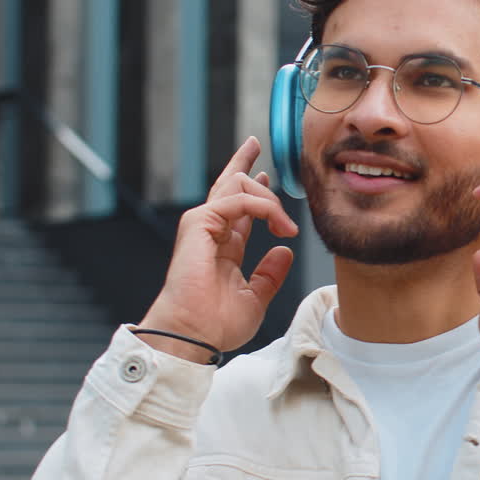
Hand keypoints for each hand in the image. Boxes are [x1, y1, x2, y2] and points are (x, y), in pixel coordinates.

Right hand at [138, 137, 298, 360]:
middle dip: (243, 162)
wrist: (193, 335)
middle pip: (228, 184)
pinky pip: (237, 199)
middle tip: (256, 144)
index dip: (256, 191)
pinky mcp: (199, 224)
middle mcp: (211, 231)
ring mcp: (203, 225)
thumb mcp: (255, 298)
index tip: (268, 178)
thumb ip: (269, 274)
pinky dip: (263, 206)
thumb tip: (284, 251)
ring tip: (286, 224)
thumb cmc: (215, 325)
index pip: (238, 208)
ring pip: (236, 185)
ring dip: (269, 198)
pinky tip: (278, 223)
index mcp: (222, 247)